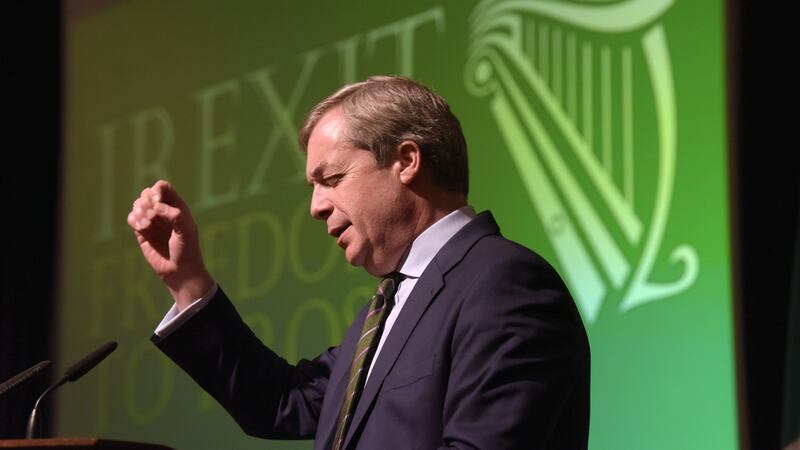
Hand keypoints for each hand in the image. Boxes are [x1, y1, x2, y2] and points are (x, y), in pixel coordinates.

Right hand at [127, 180, 213, 309]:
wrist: (179, 271)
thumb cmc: (187, 250)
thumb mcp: (186, 231)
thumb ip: (175, 215)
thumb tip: (156, 207)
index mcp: (176, 206)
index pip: (162, 187)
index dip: (156, 191)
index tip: (157, 203)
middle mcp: (163, 211)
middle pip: (147, 193)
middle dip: (146, 201)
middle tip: (152, 216)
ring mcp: (151, 221)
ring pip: (137, 204)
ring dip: (139, 211)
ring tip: (147, 225)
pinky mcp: (141, 232)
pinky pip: (131, 218)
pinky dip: (134, 220)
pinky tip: (143, 229)